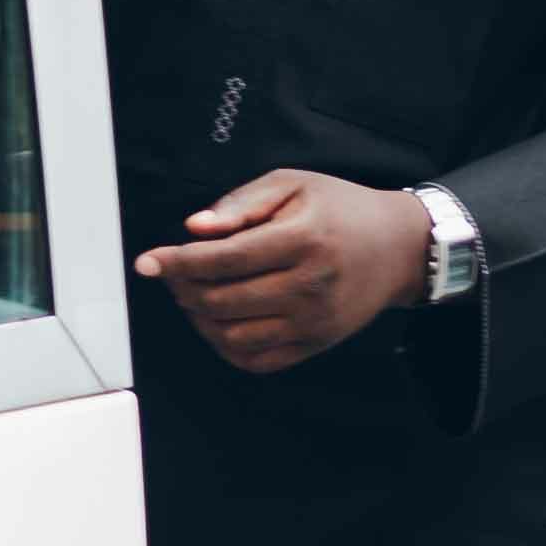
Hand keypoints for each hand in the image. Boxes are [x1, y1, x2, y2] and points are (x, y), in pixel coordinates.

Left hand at [134, 170, 428, 372]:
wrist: (398, 248)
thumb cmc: (340, 210)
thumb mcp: (293, 186)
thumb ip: (241, 204)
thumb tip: (194, 228)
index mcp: (303, 240)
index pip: (223, 260)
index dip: (176, 262)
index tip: (147, 261)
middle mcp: (310, 286)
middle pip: (221, 300)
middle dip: (182, 288)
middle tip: (171, 272)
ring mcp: (314, 322)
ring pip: (232, 335)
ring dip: (198, 318)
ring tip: (193, 293)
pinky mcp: (316, 344)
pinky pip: (256, 360)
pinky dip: (224, 345)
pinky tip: (217, 320)